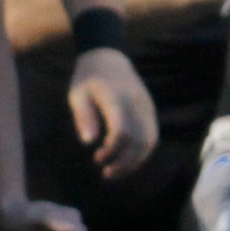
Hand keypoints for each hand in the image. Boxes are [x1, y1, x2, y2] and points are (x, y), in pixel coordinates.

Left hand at [70, 47, 157, 179]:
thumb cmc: (88, 79)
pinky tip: (128, 162)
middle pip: (138, 140)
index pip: (121, 129)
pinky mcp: (150, 111)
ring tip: (116, 173)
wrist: (109, 57)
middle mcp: (135, 103)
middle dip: (123, 162)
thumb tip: (89, 142)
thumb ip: (83, 116)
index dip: (112, 149)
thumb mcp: (77, 93)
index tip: (97, 158)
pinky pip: (152, 137)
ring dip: (134, 162)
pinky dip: (142, 154)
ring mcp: (146, 107)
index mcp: (115, 97)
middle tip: (106, 173)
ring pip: (148, 141)